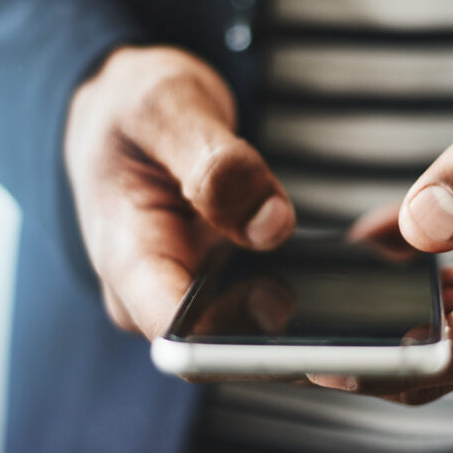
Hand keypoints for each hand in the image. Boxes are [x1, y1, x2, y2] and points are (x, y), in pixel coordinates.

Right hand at [64, 46, 295, 338]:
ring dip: (299, 298)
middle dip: (284, 318)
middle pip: (228, 342)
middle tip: (328, 273)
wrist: (124, 113)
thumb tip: (270, 225)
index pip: (181, 335)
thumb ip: (216, 166)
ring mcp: (191, 293)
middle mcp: (155, 294)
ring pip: (257, 327)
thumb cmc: (131, 109)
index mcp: (128, 259)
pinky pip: (268, 300)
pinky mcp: (222, 284)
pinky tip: (319, 253)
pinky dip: (300, 278)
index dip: (237, 338)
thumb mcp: (166, 110)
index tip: (287, 299)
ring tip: (321, 254)